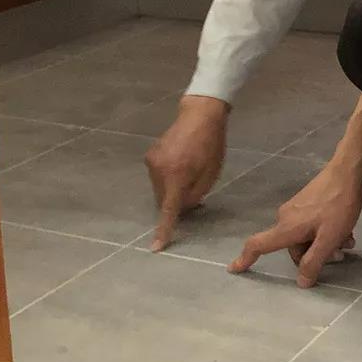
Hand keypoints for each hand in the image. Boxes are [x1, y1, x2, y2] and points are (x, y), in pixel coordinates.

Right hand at [145, 95, 228, 251]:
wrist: (199, 115)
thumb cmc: (211, 145)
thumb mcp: (211, 173)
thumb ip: (196, 194)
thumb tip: (182, 207)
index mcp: (177, 176)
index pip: (169, 209)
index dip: (163, 229)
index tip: (156, 247)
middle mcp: (159, 170)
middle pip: (163, 199)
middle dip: (176, 202)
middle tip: (194, 192)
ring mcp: (152, 162)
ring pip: (160, 189)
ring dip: (171, 189)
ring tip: (189, 172)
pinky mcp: (150, 156)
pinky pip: (157, 176)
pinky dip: (167, 178)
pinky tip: (181, 164)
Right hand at [229, 158, 361, 287]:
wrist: (347, 171)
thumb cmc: (337, 206)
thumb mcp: (329, 238)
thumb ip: (314, 261)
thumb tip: (301, 283)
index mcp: (286, 228)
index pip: (258, 245)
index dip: (245, 259)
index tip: (233, 269)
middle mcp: (285, 217)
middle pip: (292, 247)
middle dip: (313, 255)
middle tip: (339, 254)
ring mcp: (295, 208)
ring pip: (305, 236)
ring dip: (323, 243)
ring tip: (346, 241)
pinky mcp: (306, 201)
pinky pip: (310, 225)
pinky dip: (324, 231)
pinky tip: (344, 231)